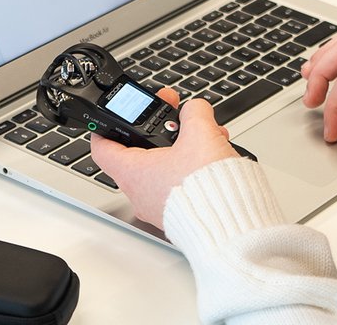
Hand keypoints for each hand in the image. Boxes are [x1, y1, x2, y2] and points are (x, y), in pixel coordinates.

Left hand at [89, 88, 240, 228]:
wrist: (233, 226)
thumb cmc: (208, 189)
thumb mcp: (201, 134)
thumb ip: (195, 113)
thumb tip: (196, 109)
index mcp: (134, 173)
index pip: (103, 148)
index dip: (106, 128)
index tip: (114, 117)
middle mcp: (141, 193)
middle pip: (140, 153)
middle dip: (162, 130)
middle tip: (176, 116)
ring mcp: (160, 206)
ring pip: (165, 167)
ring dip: (184, 147)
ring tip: (205, 136)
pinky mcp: (180, 214)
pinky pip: (180, 183)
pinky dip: (193, 166)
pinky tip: (213, 157)